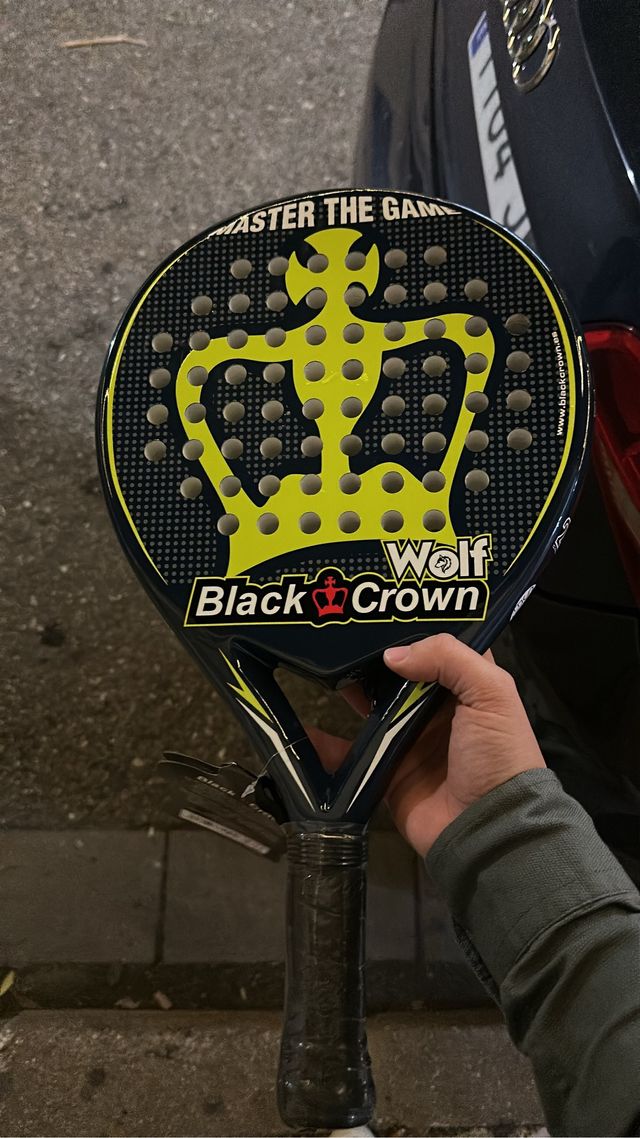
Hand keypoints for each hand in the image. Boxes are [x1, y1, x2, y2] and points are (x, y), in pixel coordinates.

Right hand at [312, 633, 545, 855]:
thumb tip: (391, 654)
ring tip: (318, 661)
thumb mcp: (490, 695)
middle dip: (373, 653)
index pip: (442, 643)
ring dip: (348, 687)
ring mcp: (409, 738)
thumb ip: (448, 658)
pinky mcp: (386, 770)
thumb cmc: (498, 756)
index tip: (383, 603)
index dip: (417, 623)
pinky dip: (323, 742)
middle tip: (340, 628)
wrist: (487, 831)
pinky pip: (348, 751)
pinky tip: (300, 725)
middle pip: (400, 671)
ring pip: (371, 705)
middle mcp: (438, 707)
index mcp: (469, 685)